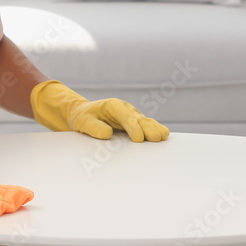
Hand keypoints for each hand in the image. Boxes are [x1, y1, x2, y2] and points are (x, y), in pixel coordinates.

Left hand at [30, 80, 169, 141]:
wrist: (84, 115)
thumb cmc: (84, 118)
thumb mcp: (83, 122)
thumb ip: (93, 127)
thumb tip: (107, 134)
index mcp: (113, 105)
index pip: (126, 116)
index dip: (133, 127)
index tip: (138, 139)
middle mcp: (126, 109)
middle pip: (139, 118)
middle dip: (148, 128)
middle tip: (156, 139)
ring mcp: (132, 115)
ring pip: (146, 121)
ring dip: (154, 128)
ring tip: (163, 137)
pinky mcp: (135, 123)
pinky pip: (147, 125)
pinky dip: (155, 129)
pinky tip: (163, 136)